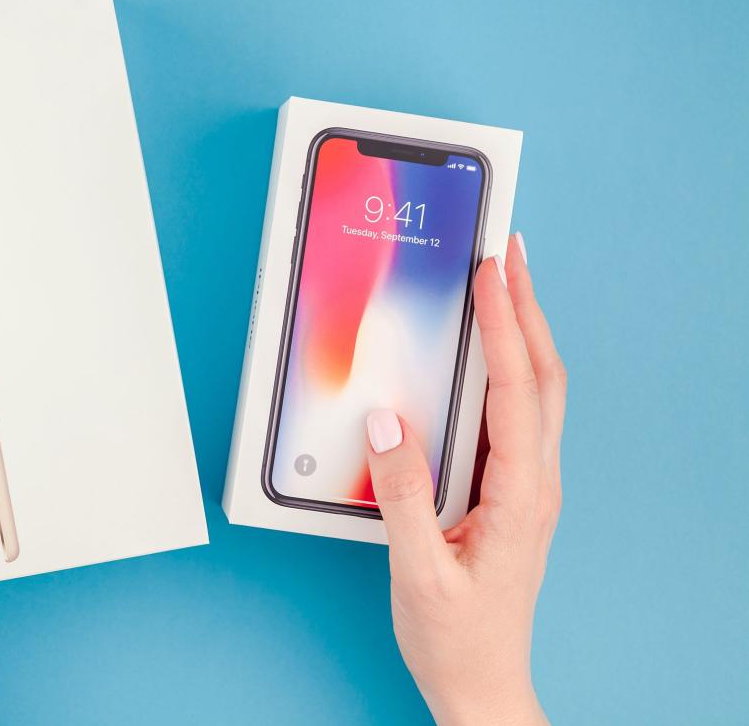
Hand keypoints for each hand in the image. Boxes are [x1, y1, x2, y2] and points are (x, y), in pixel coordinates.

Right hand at [364, 233, 563, 725]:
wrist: (481, 682)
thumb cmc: (454, 636)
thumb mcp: (418, 571)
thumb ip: (404, 496)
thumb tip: (388, 423)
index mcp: (521, 496)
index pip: (517, 392)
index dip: (505, 326)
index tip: (491, 272)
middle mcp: (535, 483)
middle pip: (543, 377)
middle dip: (527, 308)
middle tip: (508, 251)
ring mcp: (527, 486)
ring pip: (537, 392)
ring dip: (522, 332)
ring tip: (502, 284)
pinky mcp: (511, 492)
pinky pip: (516, 414)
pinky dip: (507, 367)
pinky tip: (485, 355)